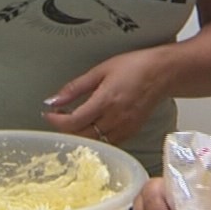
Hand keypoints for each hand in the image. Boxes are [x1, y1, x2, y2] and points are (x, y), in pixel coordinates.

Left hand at [40, 48, 171, 145]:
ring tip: (74, 119)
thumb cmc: (134, 67)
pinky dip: (95, 137)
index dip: (56, 121)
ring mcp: (124, 128)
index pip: (73, 122)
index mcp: (105, 101)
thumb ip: (75, 88)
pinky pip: (107, 142)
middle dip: (66, 128)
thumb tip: (54, 100)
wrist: (162, 74)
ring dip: (79, 134)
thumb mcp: (100, 71)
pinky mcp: (131, 132)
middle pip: (81, 135)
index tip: (48, 114)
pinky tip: (91, 125)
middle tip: (59, 116)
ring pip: (94, 142)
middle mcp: (115, 119)